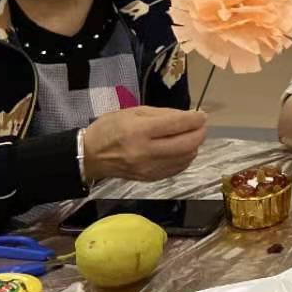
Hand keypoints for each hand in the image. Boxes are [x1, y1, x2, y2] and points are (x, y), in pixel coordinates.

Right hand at [82, 106, 207, 181]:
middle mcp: (145, 152)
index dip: (195, 119)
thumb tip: (189, 116)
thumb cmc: (110, 128)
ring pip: (185, 158)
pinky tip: (183, 150)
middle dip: (200, 133)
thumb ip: (163, 114)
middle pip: (186, 144)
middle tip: (200, 126)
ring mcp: (148, 169)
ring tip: (191, 136)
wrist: (90, 156)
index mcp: (139, 131)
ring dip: (194, 146)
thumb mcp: (134, 112)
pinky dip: (185, 158)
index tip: (202, 115)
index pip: (177, 125)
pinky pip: (176, 169)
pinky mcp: (149, 179)